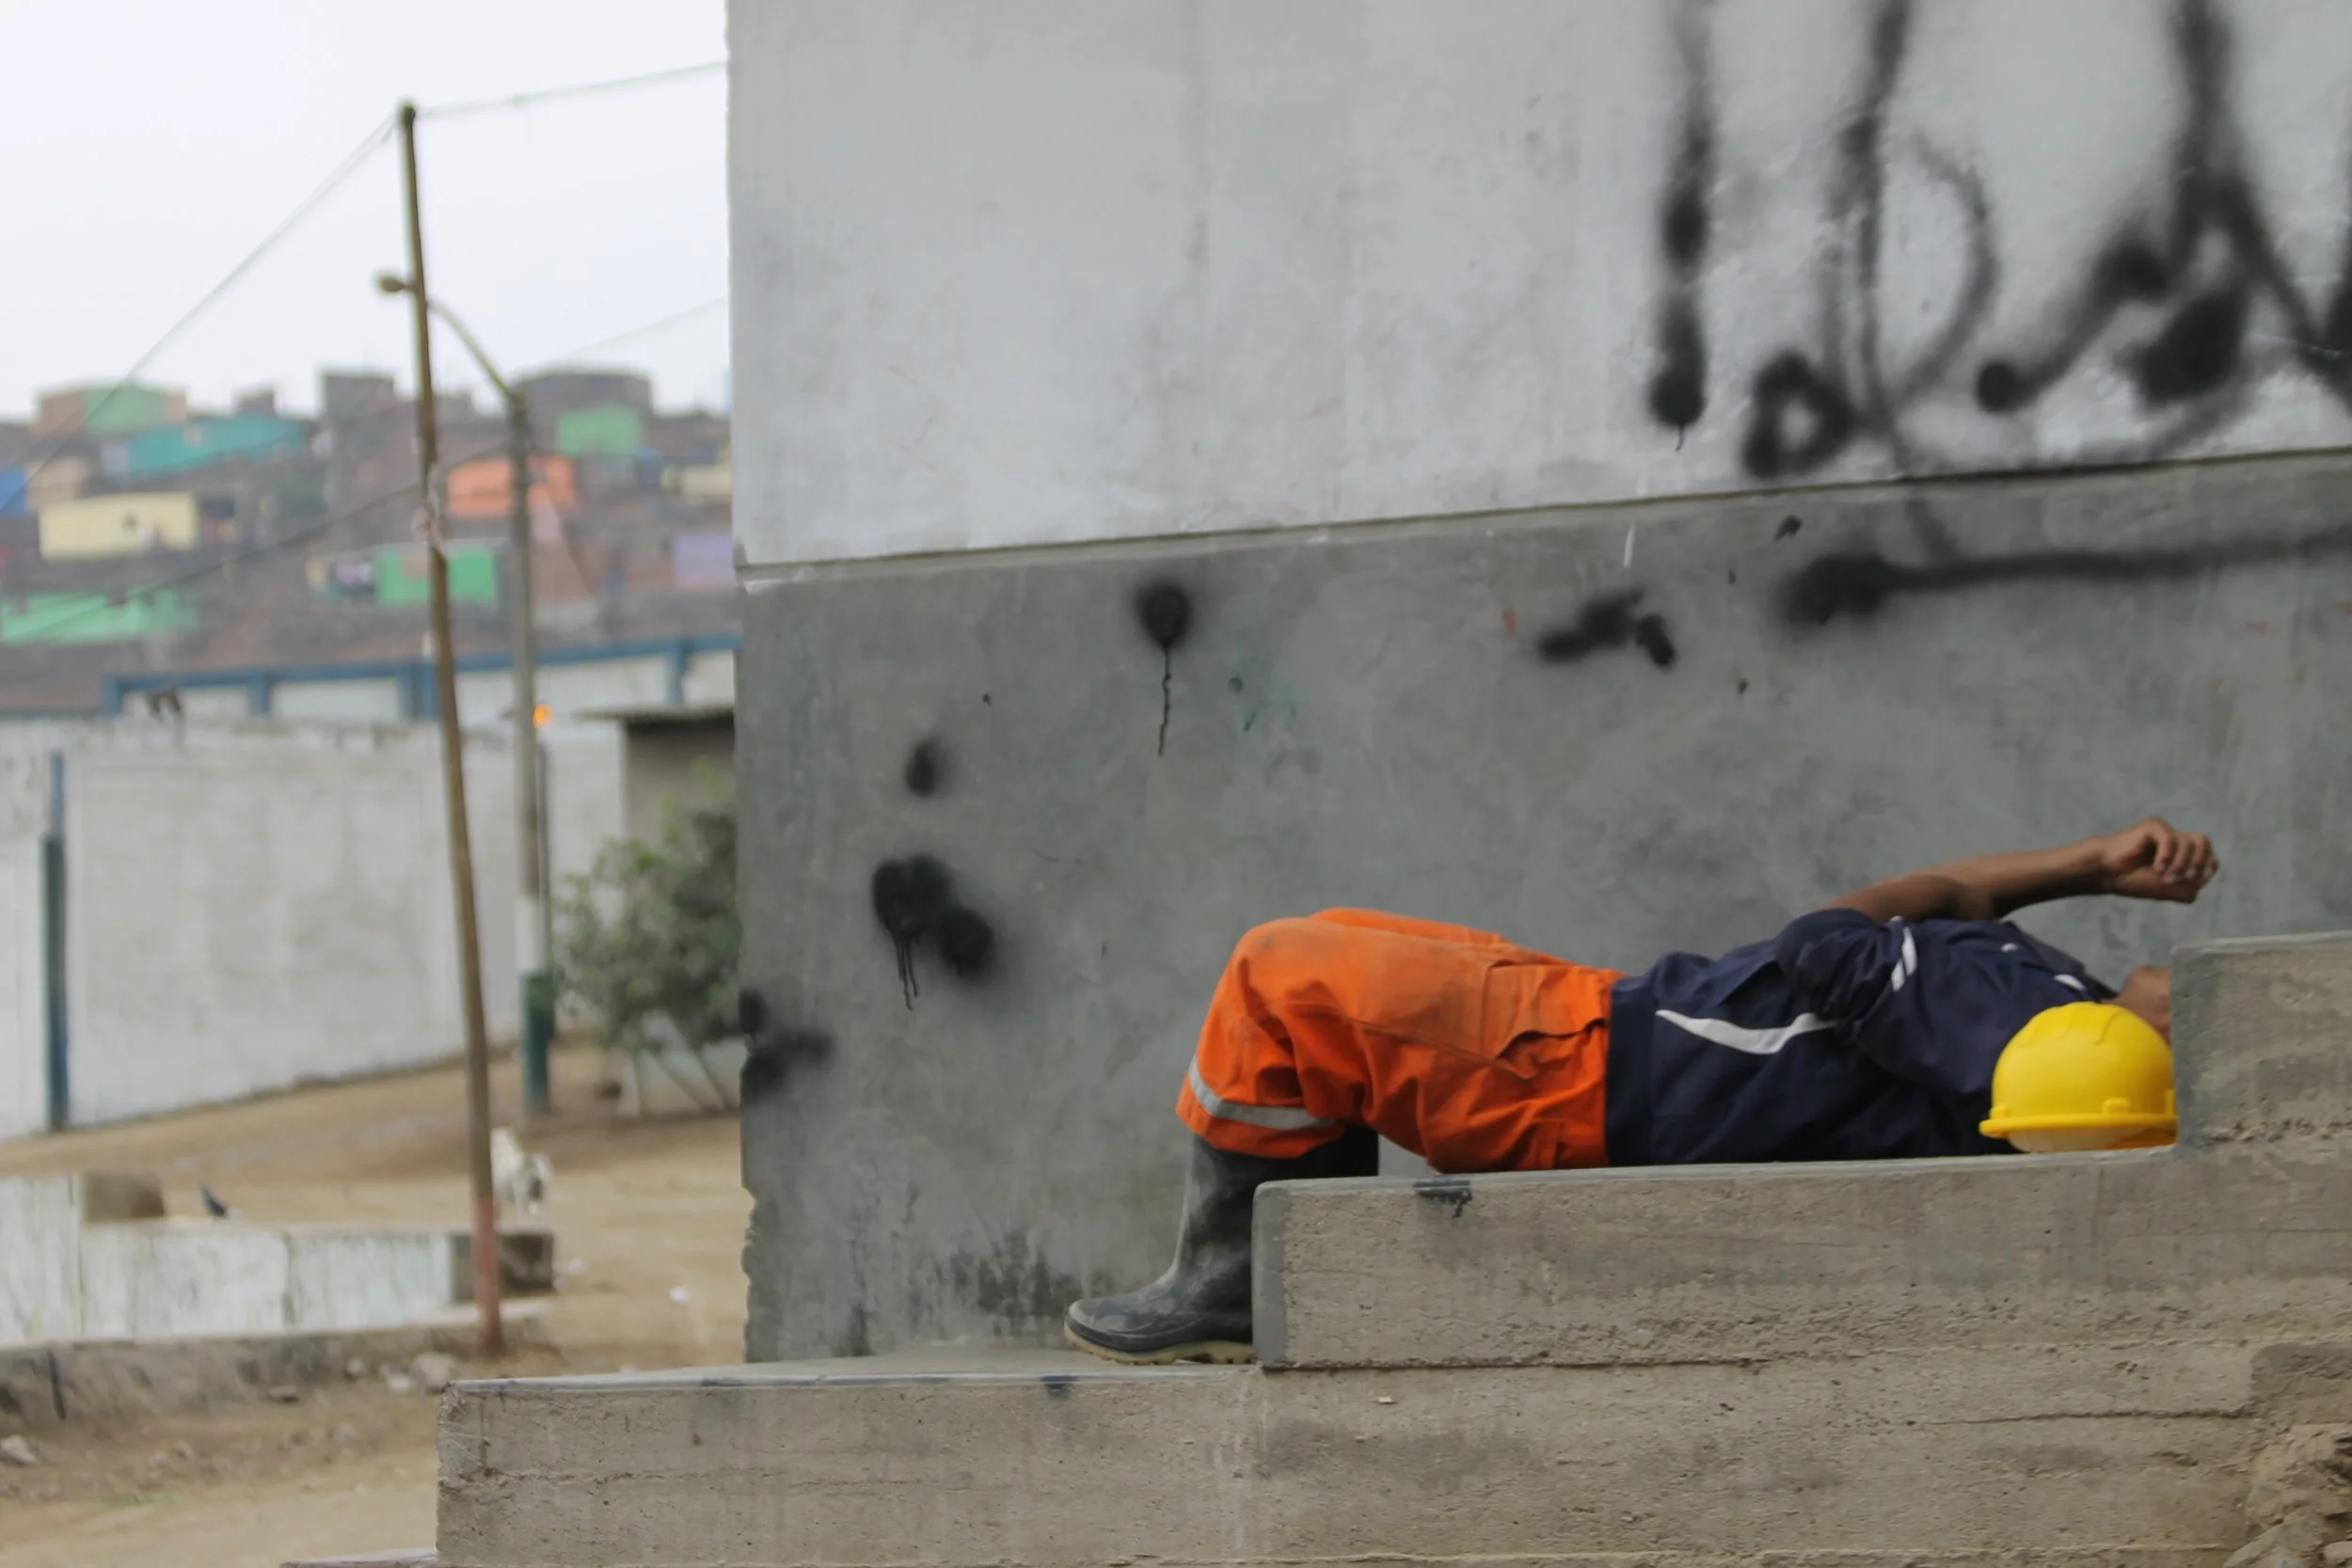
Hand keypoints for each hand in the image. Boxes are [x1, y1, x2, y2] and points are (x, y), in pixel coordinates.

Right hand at [2092, 818, 2217, 902]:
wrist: (2108, 874)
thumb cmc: (2136, 880)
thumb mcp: (2172, 890)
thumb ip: (2195, 884)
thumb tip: (2209, 868)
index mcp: (2183, 854)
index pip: (2209, 856)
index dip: (2204, 869)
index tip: (2187, 882)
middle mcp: (2176, 839)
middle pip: (2204, 842)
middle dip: (2196, 863)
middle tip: (2180, 878)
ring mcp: (2165, 831)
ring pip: (2190, 842)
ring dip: (2180, 864)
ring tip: (2163, 876)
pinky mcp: (2153, 826)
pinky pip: (2171, 839)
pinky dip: (2166, 857)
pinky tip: (2156, 867)